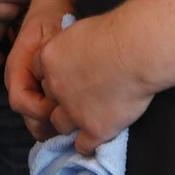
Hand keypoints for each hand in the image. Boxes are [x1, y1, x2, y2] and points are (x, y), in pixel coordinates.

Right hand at [4, 1, 70, 140]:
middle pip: (27, 116)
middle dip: (49, 123)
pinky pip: (43, 111)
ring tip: (76, 118)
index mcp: (16, 69)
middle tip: (74, 120)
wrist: (50, 8)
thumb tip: (57, 87)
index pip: (20, 101)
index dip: (42, 110)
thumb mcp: (53, 36)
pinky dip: (57, 116)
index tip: (64, 106)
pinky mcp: (36, 89)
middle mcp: (17, 82)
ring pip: (35, 118)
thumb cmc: (51, 20)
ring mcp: (26, 87)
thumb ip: (52, 60)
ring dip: (54, 122)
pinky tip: (74, 112)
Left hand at [36, 12, 154, 154]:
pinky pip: (83, 145)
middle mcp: (56, 87)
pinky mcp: (94, 129)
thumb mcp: (83, 29)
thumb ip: (73, 45)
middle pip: (48, 98)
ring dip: (69, 122)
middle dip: (59, 98)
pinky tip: (94, 139)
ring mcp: (73, 111)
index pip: (39, 70)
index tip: (67, 73)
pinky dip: (87, 144)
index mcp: (50, 58)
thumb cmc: (116, 32)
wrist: (136, 51)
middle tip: (77, 95)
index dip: (53, 73)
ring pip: (59, 124)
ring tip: (82, 119)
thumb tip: (80, 50)